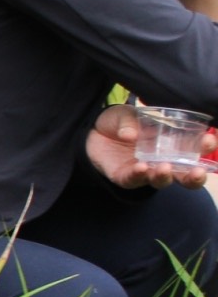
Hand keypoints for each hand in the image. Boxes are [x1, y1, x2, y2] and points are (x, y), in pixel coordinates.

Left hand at [87, 104, 213, 189]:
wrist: (90, 133)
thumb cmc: (117, 123)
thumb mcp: (124, 114)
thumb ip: (130, 120)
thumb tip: (132, 133)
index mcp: (171, 144)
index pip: (194, 150)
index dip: (204, 148)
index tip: (209, 141)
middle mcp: (163, 160)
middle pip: (185, 175)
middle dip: (195, 175)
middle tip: (199, 170)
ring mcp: (145, 171)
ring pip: (161, 181)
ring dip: (165, 176)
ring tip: (165, 168)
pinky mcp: (125, 178)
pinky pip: (134, 180)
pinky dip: (138, 175)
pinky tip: (141, 168)